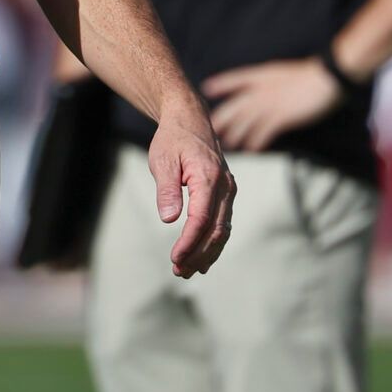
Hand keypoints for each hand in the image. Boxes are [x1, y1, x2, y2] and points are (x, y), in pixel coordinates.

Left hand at [147, 99, 236, 277]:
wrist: (190, 119)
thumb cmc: (172, 139)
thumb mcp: (162, 159)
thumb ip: (166, 189)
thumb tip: (169, 218)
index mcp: (208, 177)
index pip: (201, 219)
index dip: (189, 243)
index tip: (175, 259)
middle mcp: (225, 186)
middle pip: (215, 230)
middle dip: (198, 254)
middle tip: (178, 272)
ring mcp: (229, 190)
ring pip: (223, 230)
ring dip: (207, 253)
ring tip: (187, 271)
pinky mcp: (226, 193)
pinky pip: (223, 222)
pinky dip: (213, 242)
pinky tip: (201, 258)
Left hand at [203, 58, 341, 151]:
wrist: (327, 78)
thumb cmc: (312, 76)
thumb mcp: (286, 75)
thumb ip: (272, 84)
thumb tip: (266, 92)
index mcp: (262, 76)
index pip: (236, 79)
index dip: (222, 84)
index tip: (207, 89)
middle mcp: (262, 90)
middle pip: (235, 106)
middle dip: (222, 119)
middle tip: (210, 130)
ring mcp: (270, 103)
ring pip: (245, 121)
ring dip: (236, 134)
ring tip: (228, 145)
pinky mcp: (281, 116)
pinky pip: (263, 132)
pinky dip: (256, 141)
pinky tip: (251, 149)